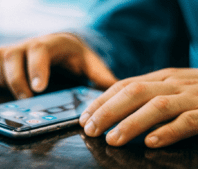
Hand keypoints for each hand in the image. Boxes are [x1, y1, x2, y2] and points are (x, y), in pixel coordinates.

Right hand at [0, 33, 116, 98]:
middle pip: (12, 55)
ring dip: (3, 80)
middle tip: (27, 101)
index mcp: (51, 43)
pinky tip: (5, 89)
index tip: (39, 89)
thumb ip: (100, 75)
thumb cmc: (71, 56)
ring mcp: (12, 50)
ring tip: (16, 97)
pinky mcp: (0, 58)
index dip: (37, 68)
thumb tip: (115, 90)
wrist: (55, 45)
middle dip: (16, 80)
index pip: (40, 50)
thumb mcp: (88, 62)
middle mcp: (28, 44)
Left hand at [79, 68, 197, 147]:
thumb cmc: (195, 93)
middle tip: (90, 129)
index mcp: (160, 77)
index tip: (84, 117)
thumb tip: (112, 109)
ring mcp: (192, 96)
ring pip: (157, 106)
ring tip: (113, 140)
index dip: (101, 101)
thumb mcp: (169, 87)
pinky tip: (152, 143)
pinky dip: (169, 131)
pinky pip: (189, 121)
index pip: (123, 85)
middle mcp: (172, 83)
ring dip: (131, 123)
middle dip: (108, 111)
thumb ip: (146, 94)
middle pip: (133, 93)